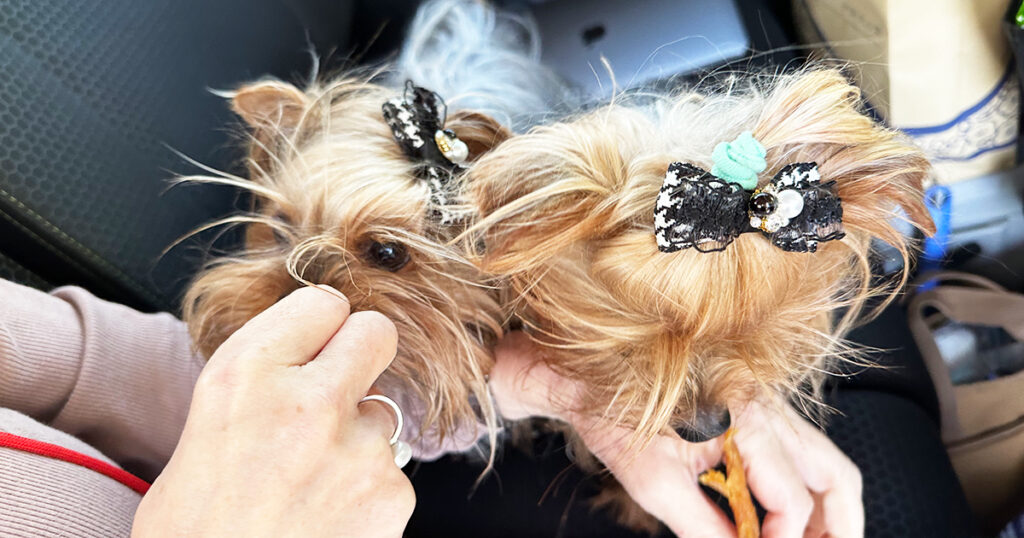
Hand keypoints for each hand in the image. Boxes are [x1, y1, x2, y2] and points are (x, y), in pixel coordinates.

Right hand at [132, 286, 413, 536]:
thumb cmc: (195, 534)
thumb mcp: (200, 437)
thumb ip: (258, 388)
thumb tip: (303, 360)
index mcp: (244, 376)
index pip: (321, 302)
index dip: (322, 326)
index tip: (319, 344)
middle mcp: (305, 400)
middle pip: (376, 332)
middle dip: (365, 356)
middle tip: (342, 389)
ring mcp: (356, 446)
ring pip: (385, 414)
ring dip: (360, 441)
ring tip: (313, 487)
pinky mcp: (391, 492)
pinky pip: (394, 472)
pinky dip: (370, 493)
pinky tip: (330, 520)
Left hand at [491, 332, 862, 537]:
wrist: (588, 378)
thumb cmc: (615, 417)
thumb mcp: (656, 485)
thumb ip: (705, 529)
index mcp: (745, 416)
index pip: (791, 498)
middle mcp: (765, 405)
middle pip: (835, 476)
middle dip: (840, 529)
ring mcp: (763, 404)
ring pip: (827, 463)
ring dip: (827, 512)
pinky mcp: (754, 411)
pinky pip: (800, 454)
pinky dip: (805, 490)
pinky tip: (786, 520)